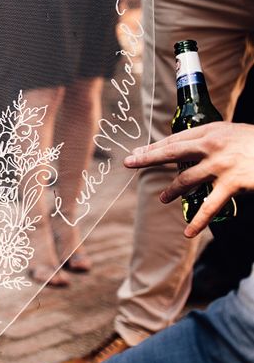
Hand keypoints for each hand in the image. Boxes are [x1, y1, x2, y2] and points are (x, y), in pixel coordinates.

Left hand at [124, 122, 253, 236]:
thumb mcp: (232, 133)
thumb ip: (210, 140)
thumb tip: (188, 149)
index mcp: (211, 131)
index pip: (175, 140)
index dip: (154, 147)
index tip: (136, 153)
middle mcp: (212, 145)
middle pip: (172, 152)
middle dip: (147, 158)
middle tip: (129, 163)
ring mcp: (221, 164)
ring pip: (186, 180)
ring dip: (172, 191)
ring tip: (164, 199)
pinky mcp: (232, 183)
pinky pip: (209, 205)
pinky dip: (198, 220)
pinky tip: (188, 231)